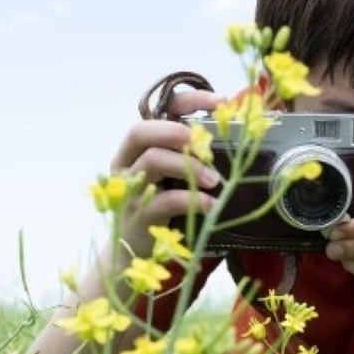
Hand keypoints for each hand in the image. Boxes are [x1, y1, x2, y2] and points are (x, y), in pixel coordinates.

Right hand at [109, 89, 224, 252]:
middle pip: (142, 132)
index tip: (221, 102)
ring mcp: (129, 189)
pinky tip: (211, 204)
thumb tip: (227, 140)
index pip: (158, 111)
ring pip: (152, 161)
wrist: (132, 252)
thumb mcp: (170, 176)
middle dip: (177, 132)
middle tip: (205, 145)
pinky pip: (164, 201)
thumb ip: (187, 155)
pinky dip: (192, 200)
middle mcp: (126, 162)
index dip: (189, 101)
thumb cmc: (158, 207)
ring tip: (215, 181)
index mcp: (137, 147)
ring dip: (189, 167)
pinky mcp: (138, 216)